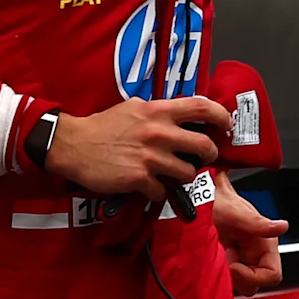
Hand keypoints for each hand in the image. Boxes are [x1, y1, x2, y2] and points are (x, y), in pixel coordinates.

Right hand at [40, 96, 231, 199]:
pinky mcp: (139, 179)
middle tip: (203, 158)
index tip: (225, 125)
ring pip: (187, 173)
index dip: (221, 116)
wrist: (73, 145)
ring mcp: (150, 157)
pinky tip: (147, 184)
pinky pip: (162, 191)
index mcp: (158, 111)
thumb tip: (182, 117)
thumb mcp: (134, 108)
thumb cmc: (103, 126)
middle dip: (208, 155)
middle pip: (204, 146)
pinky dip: (157, 191)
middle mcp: (158, 132)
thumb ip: (159, 112)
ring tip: (170, 174)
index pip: (202, 107)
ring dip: (182, 176)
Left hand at [209, 171, 286, 293]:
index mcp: (264, 241)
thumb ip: (258, 223)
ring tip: (217, 257)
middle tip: (223, 263)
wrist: (196, 195)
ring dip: (228, 277)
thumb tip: (282, 227)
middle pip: (255, 283)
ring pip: (241, 284)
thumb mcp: (233, 211)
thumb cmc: (214, 198)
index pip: (272, 275)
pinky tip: (212, 258)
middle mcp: (255, 251)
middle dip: (239, 279)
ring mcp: (240, 257)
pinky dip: (219, 274)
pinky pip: (228, 278)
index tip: (234, 267)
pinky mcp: (227, 260)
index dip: (253, 277)